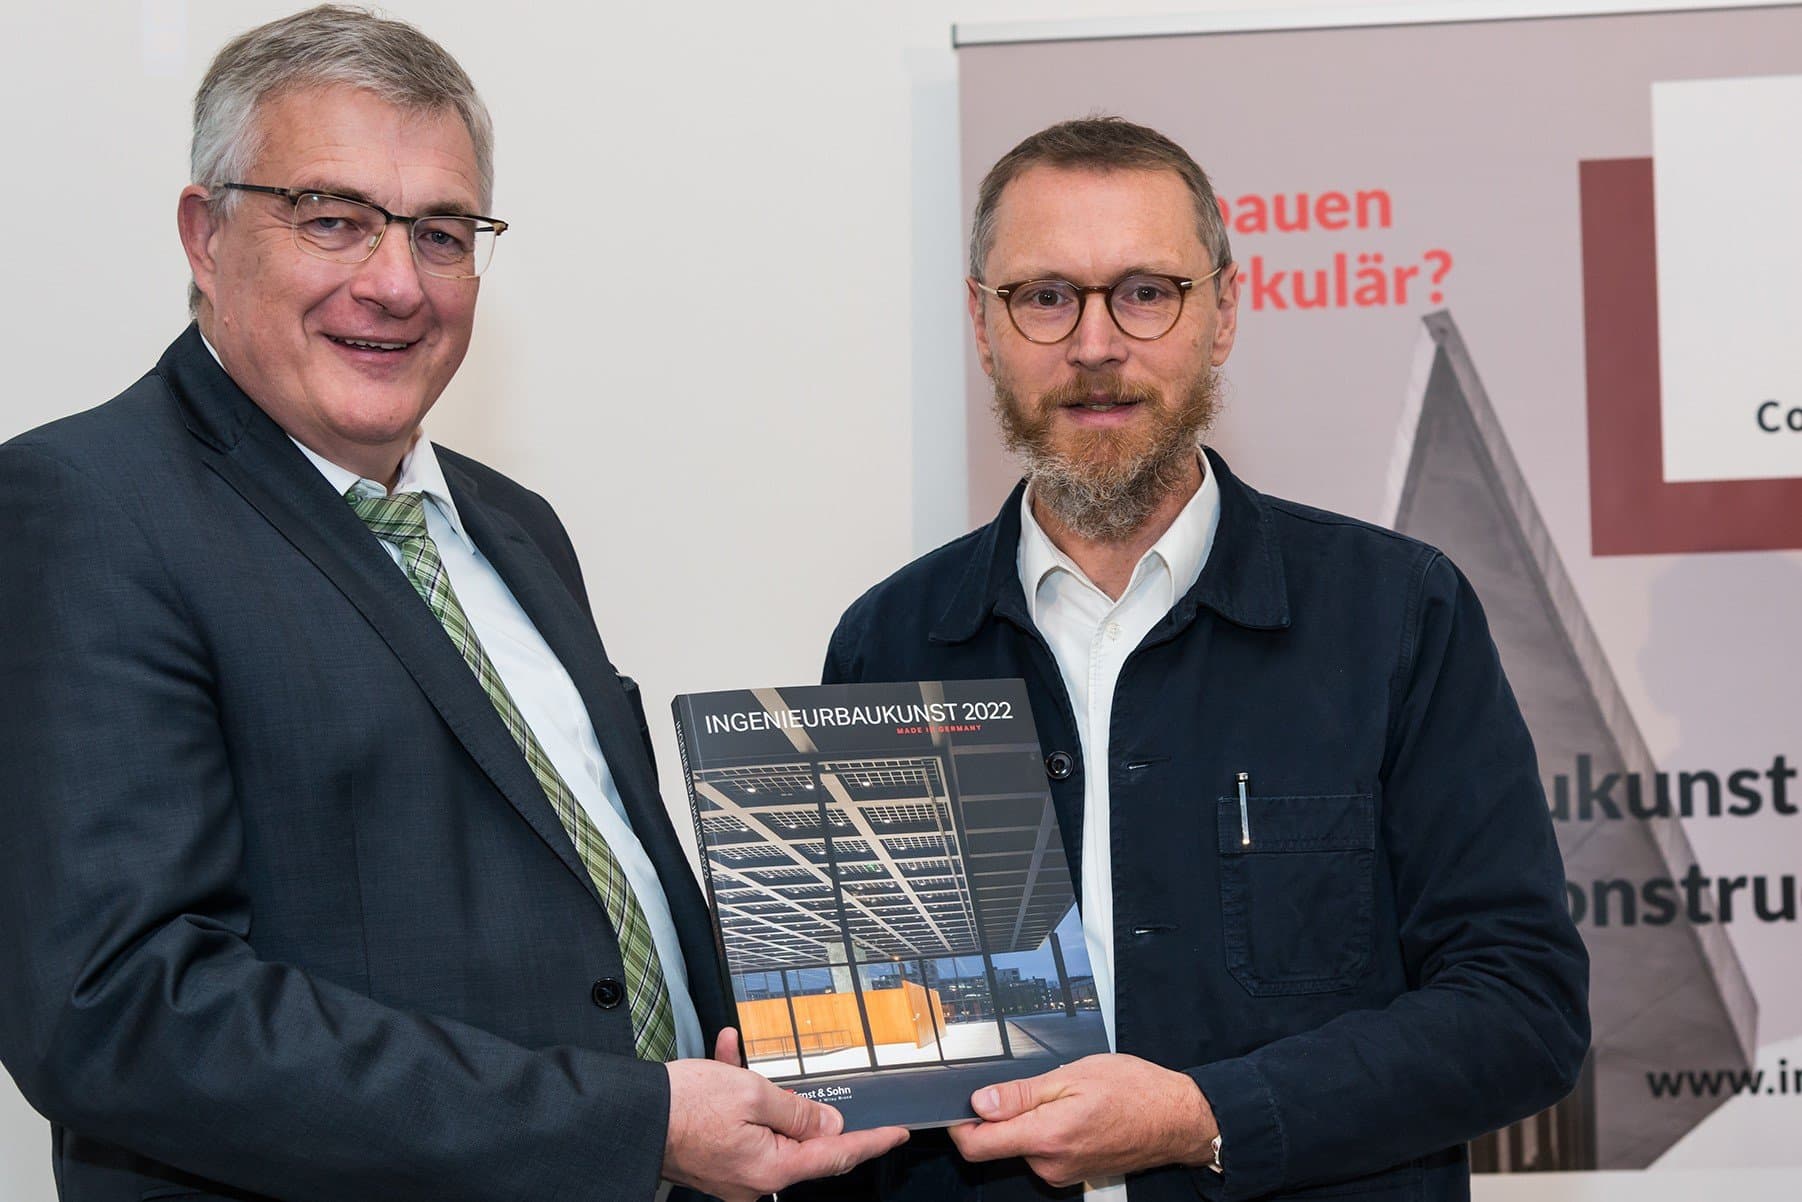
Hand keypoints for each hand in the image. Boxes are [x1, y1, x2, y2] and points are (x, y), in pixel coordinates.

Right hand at [662, 1028, 908, 1201]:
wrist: (629, 1116)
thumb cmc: (684, 1106)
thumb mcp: (752, 1094)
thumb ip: (797, 1111)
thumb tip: (827, 1127)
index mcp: (771, 1169)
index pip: (836, 1154)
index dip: (870, 1140)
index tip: (896, 1132)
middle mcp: (754, 1180)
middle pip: (800, 1141)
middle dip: (803, 1106)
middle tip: (820, 1087)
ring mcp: (733, 1172)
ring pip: (765, 1123)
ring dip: (759, 1088)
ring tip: (740, 1059)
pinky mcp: (714, 1157)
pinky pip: (737, 1123)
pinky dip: (735, 1091)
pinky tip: (726, 1055)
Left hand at [946, 1054, 1215, 1187]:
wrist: (1175, 1118)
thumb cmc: (1133, 1090)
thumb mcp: (1072, 1076)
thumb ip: (1020, 1093)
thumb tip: (980, 1102)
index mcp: (1046, 1136)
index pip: (978, 1145)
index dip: (959, 1125)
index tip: (958, 1106)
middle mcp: (1050, 1164)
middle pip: (999, 1143)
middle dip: (1006, 1115)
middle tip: (1037, 1087)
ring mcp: (1062, 1174)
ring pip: (1023, 1146)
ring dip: (1031, 1122)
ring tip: (1065, 1097)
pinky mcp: (1072, 1174)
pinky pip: (1044, 1153)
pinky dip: (1049, 1132)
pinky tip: (1075, 1114)